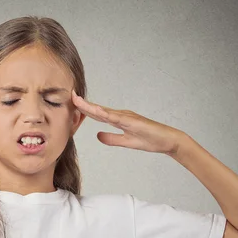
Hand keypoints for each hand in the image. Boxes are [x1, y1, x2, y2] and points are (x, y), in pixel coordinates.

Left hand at [71, 89, 185, 154]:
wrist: (168, 141)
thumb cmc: (150, 140)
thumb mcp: (126, 142)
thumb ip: (112, 139)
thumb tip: (97, 136)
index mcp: (118, 119)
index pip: (97, 114)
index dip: (83, 109)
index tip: (71, 104)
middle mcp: (121, 115)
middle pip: (98, 110)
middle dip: (82, 104)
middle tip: (69, 95)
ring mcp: (127, 117)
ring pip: (104, 111)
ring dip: (90, 106)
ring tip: (77, 100)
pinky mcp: (134, 121)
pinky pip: (117, 118)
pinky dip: (106, 114)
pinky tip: (97, 111)